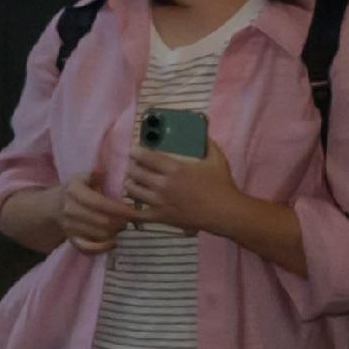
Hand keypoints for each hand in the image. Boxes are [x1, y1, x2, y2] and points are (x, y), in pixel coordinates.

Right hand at [50, 182, 139, 252]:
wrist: (55, 206)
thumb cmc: (78, 189)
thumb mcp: (84, 177)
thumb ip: (94, 174)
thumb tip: (100, 170)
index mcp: (74, 191)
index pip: (100, 203)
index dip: (119, 208)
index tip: (134, 210)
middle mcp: (69, 210)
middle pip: (103, 222)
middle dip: (121, 221)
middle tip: (131, 218)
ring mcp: (70, 226)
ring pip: (100, 235)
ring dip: (115, 232)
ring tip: (122, 225)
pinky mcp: (71, 239)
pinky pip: (89, 248)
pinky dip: (103, 247)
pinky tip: (113, 241)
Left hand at [121, 137, 240, 234]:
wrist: (224, 211)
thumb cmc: (221, 184)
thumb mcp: (216, 158)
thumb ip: (207, 143)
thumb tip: (202, 131)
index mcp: (175, 168)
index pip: (146, 157)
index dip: (136, 152)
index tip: (133, 149)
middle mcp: (164, 184)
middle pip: (136, 173)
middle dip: (133, 167)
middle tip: (134, 165)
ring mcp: (160, 202)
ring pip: (133, 190)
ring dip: (130, 183)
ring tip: (132, 181)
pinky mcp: (160, 217)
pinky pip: (136, 215)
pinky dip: (126, 210)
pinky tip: (123, 206)